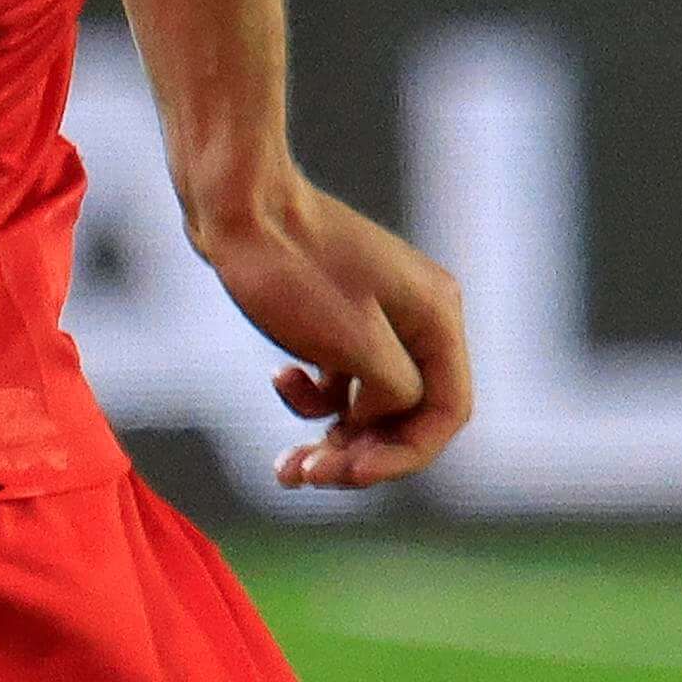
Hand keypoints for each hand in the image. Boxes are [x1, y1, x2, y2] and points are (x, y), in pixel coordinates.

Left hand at [188, 167, 471, 489]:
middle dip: (361, 453)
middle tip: (309, 475)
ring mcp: (378, 316)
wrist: (234, 205)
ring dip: (333, 439)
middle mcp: (418, 316)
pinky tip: (282, 380)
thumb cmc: (291, 268)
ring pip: (370, 402)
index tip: (351, 477)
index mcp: (437, 316)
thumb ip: (393, 392)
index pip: (447, 411)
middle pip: (409, 414)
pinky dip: (313, 396)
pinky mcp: (338, 316)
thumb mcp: (352, 345)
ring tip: (287, 465)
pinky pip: (342, 379)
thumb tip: (384, 416)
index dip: (405, 456)